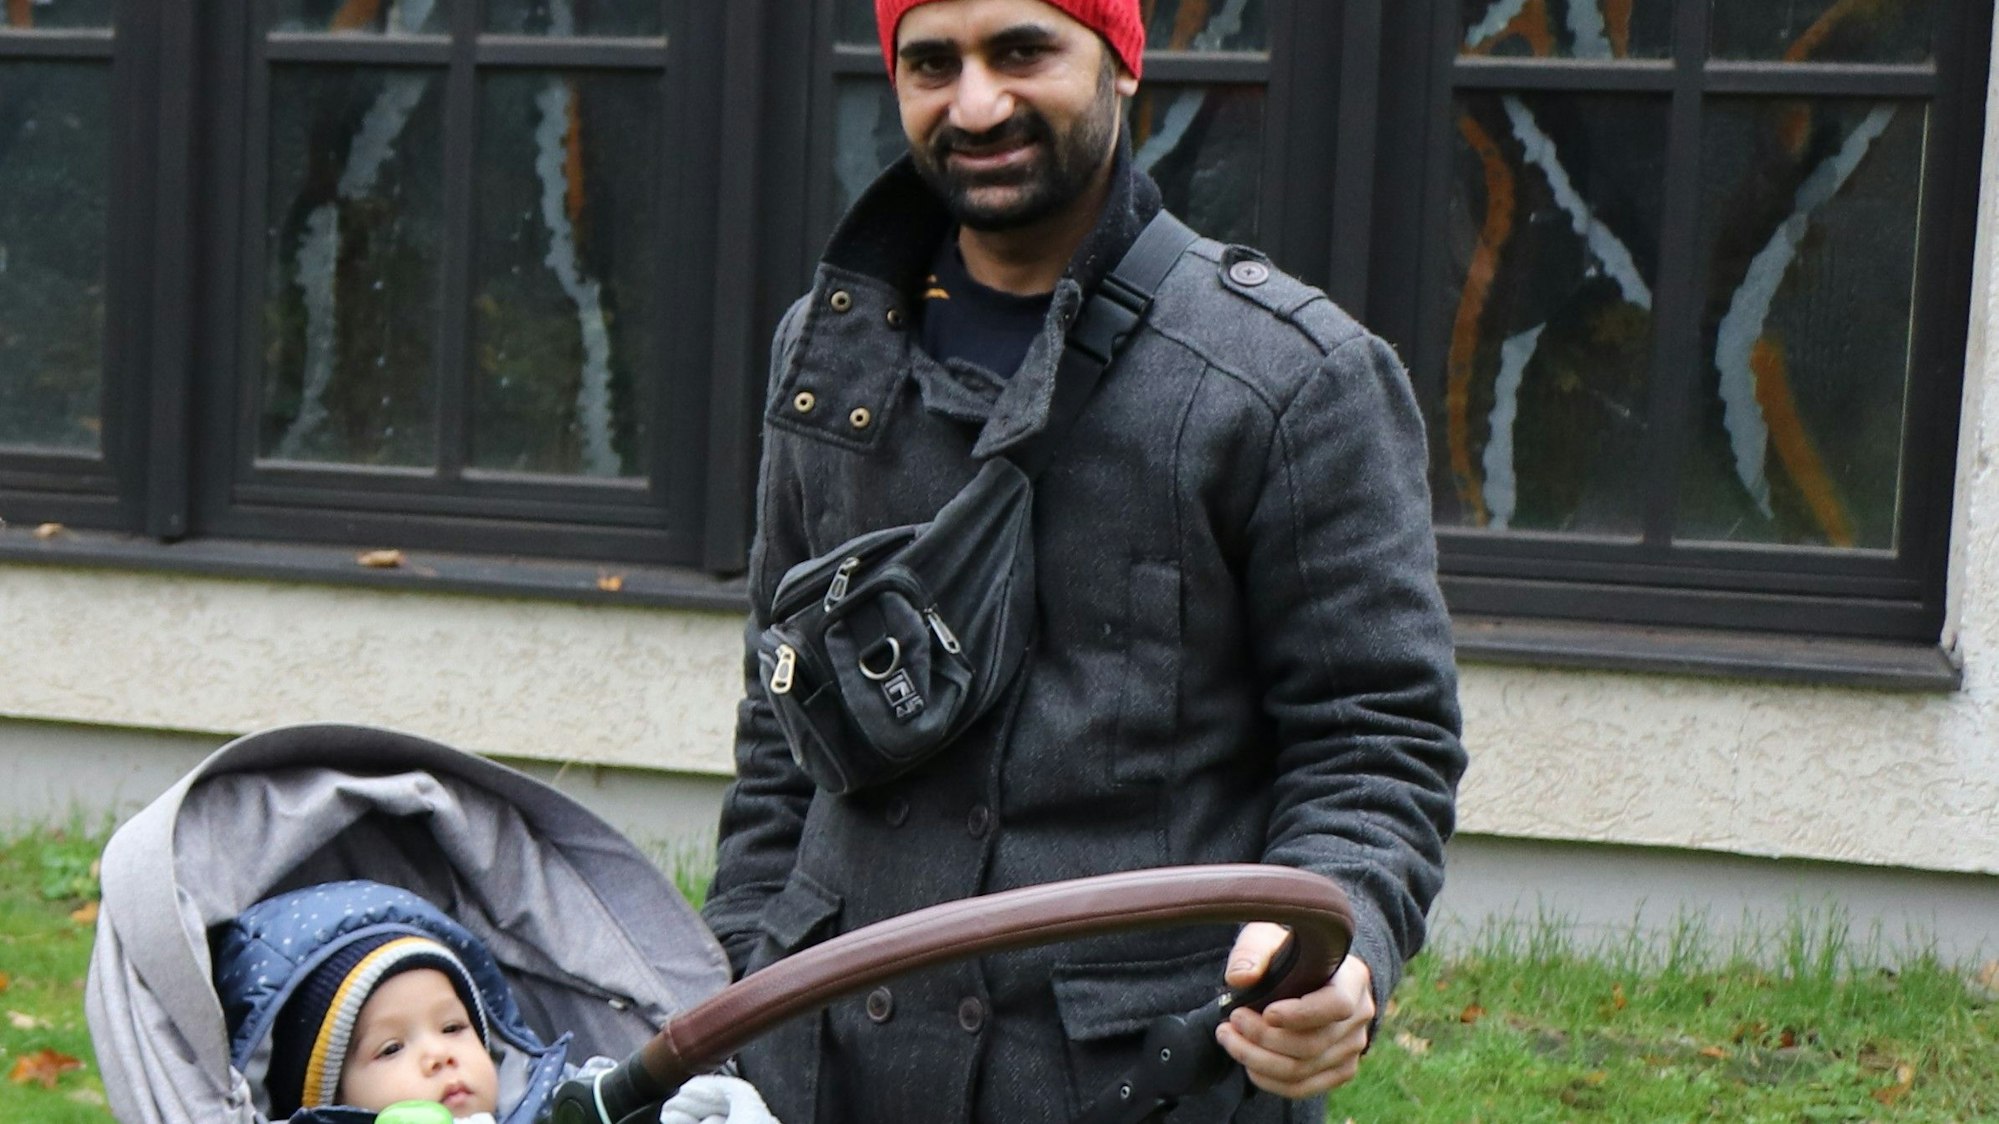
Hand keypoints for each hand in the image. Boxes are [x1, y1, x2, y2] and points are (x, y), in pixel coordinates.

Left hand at [1214, 922, 1375, 1098]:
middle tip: (1230, 1021)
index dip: (1300, 1014)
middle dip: (1262, 1038)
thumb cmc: (1288, 951)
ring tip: (1229, 1038)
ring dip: (1257, 1059)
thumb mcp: (1269, 936)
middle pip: (1312, 1044)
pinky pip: (1303, 1088)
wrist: (1309, 971)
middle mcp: (1361, 1015)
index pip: (1336, 1005)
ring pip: (1303, 1070)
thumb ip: (1253, 952)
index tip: (1265, 1012)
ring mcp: (1353, 1047)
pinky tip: (1247, 1062)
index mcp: (1353, 978)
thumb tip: (1239, 979)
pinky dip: (1269, 1080)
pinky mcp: (1340, 1070)